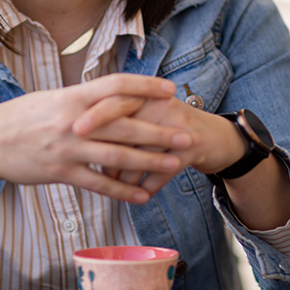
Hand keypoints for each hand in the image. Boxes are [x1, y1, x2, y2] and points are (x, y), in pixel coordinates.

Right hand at [0, 75, 191, 198]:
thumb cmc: (18, 119)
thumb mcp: (50, 99)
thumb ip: (80, 100)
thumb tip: (107, 96)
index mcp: (72, 96)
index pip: (116, 85)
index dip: (145, 86)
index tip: (170, 89)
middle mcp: (73, 120)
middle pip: (125, 124)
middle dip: (159, 130)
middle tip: (186, 134)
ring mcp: (67, 147)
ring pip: (117, 155)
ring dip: (149, 162)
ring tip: (175, 165)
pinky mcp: (60, 172)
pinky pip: (99, 183)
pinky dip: (123, 190)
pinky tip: (142, 195)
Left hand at [73, 94, 245, 193]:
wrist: (215, 135)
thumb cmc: (167, 126)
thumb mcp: (144, 112)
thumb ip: (116, 118)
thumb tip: (81, 137)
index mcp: (144, 94)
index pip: (115, 98)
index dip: (95, 114)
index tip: (74, 129)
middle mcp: (161, 105)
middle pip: (128, 126)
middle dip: (105, 149)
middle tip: (87, 164)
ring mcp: (178, 127)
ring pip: (142, 155)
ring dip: (125, 175)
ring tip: (115, 185)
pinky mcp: (192, 148)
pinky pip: (162, 173)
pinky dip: (148, 186)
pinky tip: (139, 196)